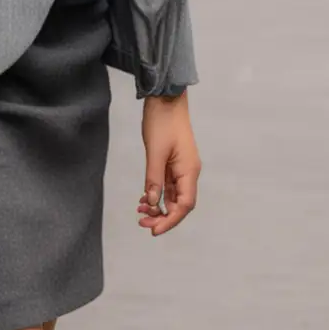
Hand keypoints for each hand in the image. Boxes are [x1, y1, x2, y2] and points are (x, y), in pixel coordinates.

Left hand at [138, 93, 200, 236]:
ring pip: (172, 197)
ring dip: (158, 207)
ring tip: (139, 210)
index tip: (153, 230)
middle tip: (142, 222)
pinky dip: (156, 195)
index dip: (170, 220)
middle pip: (180, 204)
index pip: (184, 205)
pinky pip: (167, 186)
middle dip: (162, 216)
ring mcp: (181, 168)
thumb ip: (153, 179)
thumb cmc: (162, 122)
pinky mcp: (172, 164)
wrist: (166, 99)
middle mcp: (188, 172)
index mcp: (189, 171)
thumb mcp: (155, 152)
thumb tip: (151, 202)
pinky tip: (143, 199)